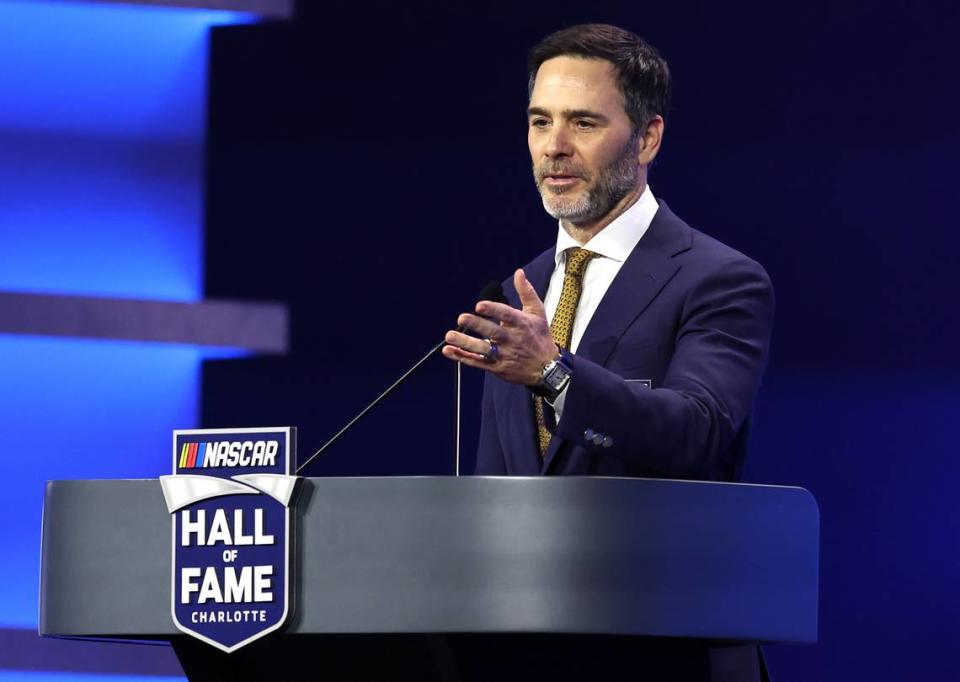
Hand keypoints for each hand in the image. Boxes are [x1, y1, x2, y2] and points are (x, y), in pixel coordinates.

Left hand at [442, 269, 558, 384]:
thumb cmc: (540, 336)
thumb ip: (526, 292)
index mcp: (521, 323)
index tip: (479, 305)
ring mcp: (503, 354)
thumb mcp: (538, 312)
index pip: (506, 315)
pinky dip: (462, 357)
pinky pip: (477, 363)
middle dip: (476, 325)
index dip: (493, 309)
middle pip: (492, 332)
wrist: (547, 368)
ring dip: (465, 343)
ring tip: (450, 336)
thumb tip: (519, 272)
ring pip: (482, 349)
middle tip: (461, 318)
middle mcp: (511, 339)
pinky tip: (449, 351)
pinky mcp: (497, 367)